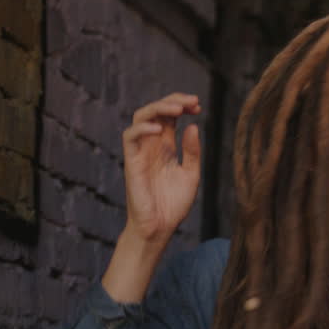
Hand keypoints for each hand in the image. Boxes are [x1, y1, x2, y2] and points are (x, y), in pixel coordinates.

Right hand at [121, 93, 202, 243]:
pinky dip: (143, 129)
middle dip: (173, 101)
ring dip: (158, 108)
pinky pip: (130, 137)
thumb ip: (192, 152)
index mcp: (167, 147)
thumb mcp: (191, 175)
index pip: (170, 116)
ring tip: (178, 109)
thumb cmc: (173, 204)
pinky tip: (160, 130)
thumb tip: (192, 125)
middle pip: (156, 111)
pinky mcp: (132, 162)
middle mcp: (152, 145)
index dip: (182, 106)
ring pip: (140, 117)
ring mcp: (141, 152)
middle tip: (192, 101)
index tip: (198, 106)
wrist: (160, 227)